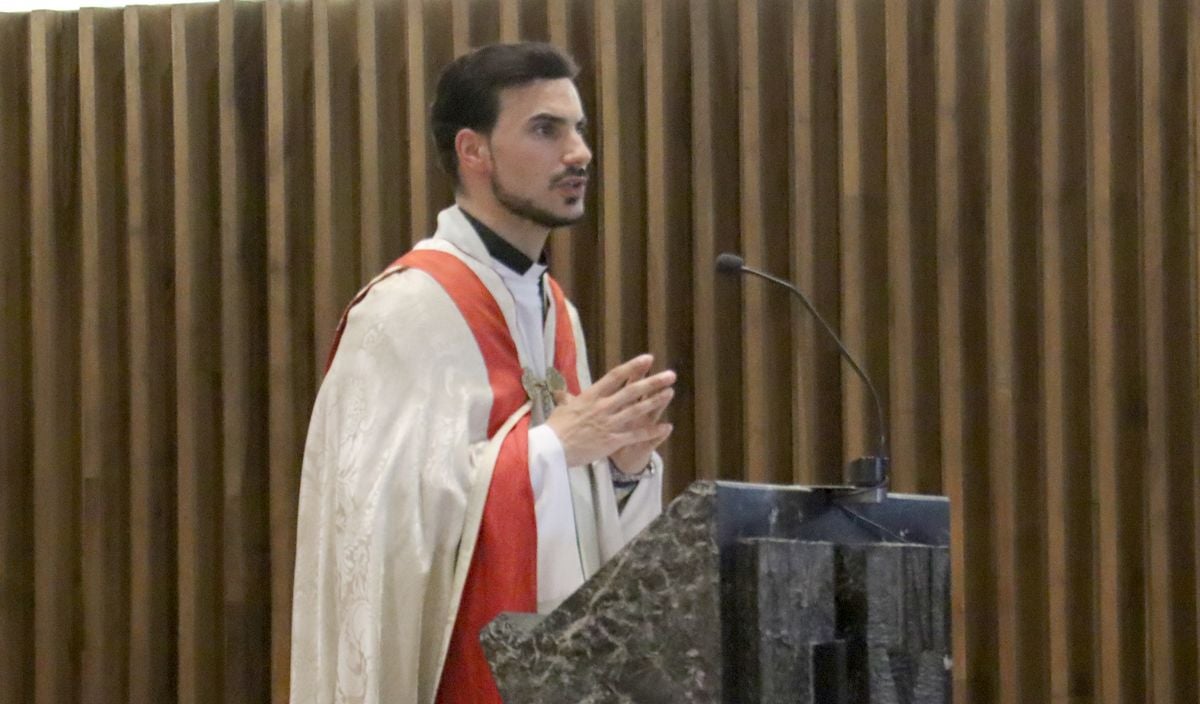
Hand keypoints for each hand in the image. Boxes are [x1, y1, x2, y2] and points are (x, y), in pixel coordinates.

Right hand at [544, 354, 675, 467]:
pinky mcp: (612, 441)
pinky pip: (636, 435)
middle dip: (653, 382)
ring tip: (670, 392)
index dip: (633, 367)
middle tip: (670, 375)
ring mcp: (609, 423)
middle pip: (632, 391)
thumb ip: (568, 399)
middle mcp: (603, 406)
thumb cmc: (555, 427)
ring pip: (637, 410)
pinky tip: (666, 427)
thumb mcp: (562, 408)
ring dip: (655, 401)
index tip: (648, 359)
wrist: (552, 449)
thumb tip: (560, 392)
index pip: (616, 376)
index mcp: (591, 395)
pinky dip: (652, 431)